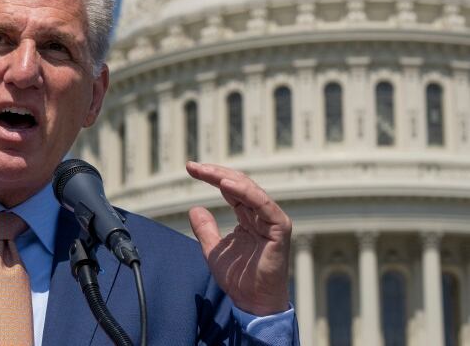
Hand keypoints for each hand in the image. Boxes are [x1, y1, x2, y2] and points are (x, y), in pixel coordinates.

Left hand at [186, 161, 291, 315]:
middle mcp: (261, 214)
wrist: (253, 303)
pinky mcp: (279, 229)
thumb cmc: (238, 278)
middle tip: (193, 166)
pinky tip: (226, 185)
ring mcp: (272, 220)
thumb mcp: (213, 250)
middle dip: (215, 173)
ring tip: (206, 172)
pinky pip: (263, 205)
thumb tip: (194, 208)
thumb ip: (205, 229)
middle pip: (239, 184)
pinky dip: (245, 192)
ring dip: (227, 178)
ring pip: (250, 189)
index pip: (231, 189)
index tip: (191, 168)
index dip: (212, 177)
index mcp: (249, 216)